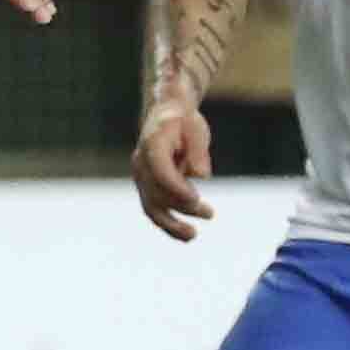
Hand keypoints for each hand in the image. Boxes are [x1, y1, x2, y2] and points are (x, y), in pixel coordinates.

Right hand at [132, 105, 214, 242]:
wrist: (165, 114)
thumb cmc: (184, 120)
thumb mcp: (196, 128)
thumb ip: (198, 151)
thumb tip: (202, 176)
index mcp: (152, 144)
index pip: (161, 172)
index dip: (176, 187)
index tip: (196, 198)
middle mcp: (141, 163)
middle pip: (156, 192)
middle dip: (181, 206)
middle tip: (209, 212)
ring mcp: (141, 177)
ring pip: (151, 207)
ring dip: (171, 224)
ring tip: (193, 235)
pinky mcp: (147, 187)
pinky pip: (154, 209)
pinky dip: (168, 223)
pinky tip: (186, 234)